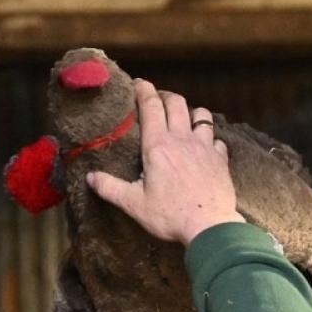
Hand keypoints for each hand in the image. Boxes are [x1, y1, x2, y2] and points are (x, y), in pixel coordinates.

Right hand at [86, 80, 243, 244]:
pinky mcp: (221, 160)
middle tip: (158, 99)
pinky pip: (218, 140)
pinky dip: (211, 139)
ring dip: (192, 112)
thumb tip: (90, 177)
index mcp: (158, 145)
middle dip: (166, 96)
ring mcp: (204, 148)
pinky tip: (207, 147)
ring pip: (202, 115)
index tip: (138, 83)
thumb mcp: (134, 204)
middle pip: (177, 102)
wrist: (209, 227)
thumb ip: (111, 188)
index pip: (150, 106)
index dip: (144, 90)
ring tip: (185, 118)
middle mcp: (182, 140)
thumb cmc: (170, 215)